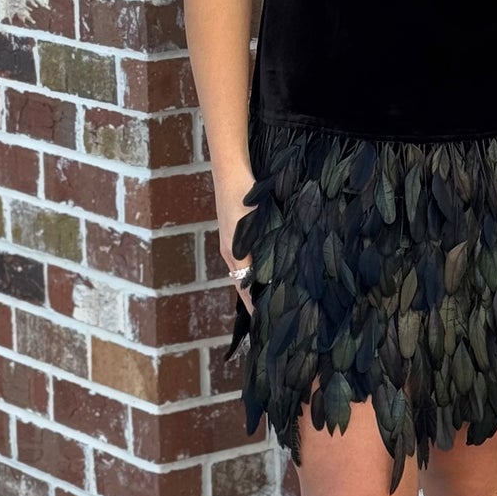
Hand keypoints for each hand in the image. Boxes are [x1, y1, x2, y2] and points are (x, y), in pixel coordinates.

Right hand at [215, 165, 257, 312]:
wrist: (230, 174)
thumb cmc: (246, 196)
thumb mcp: (256, 224)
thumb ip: (261, 250)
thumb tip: (267, 276)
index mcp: (235, 253)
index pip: (245, 288)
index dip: (255, 304)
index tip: (266, 321)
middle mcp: (230, 252)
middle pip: (241, 285)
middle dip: (253, 302)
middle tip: (268, 320)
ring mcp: (229, 245)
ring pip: (240, 274)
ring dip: (251, 288)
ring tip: (265, 303)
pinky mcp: (232, 236)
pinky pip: (240, 263)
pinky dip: (248, 274)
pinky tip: (260, 276)